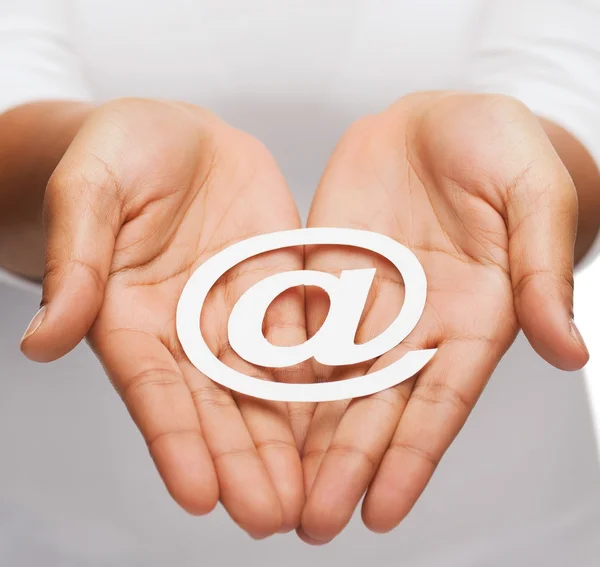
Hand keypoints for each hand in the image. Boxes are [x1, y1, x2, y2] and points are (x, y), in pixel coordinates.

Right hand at [19, 98, 312, 537]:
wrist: (174, 134)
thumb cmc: (116, 152)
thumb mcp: (89, 192)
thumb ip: (77, 263)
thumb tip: (40, 342)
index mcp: (131, 316)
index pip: (153, 390)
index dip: (174, 441)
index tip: (198, 495)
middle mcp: (187, 328)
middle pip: (217, 405)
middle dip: (243, 462)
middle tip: (272, 518)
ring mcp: (237, 310)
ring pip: (267, 385)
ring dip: (288, 441)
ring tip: (312, 495)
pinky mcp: (280, 286)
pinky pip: (307, 336)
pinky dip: (323, 379)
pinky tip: (346, 419)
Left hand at [298, 92, 588, 542]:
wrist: (441, 118)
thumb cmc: (501, 147)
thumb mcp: (533, 197)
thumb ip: (540, 270)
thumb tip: (570, 350)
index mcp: (473, 317)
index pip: (440, 402)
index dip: (413, 457)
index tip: (382, 512)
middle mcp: (415, 323)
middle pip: (377, 406)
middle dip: (346, 464)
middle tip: (313, 523)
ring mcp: (366, 301)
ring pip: (330, 378)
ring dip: (305, 434)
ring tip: (277, 489)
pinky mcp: (325, 273)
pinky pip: (296, 326)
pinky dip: (276, 368)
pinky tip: (249, 409)